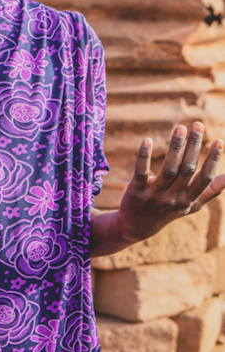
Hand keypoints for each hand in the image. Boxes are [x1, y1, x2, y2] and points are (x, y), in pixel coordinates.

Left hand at [117, 121, 224, 242]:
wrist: (135, 227)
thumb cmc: (168, 212)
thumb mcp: (191, 206)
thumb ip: (210, 192)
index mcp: (188, 200)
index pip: (204, 179)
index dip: (212, 160)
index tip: (219, 141)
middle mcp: (174, 198)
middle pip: (187, 170)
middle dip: (193, 146)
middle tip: (197, 125)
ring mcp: (154, 195)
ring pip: (168, 169)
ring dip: (175, 147)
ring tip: (180, 128)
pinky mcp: (136, 191)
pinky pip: (141, 172)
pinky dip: (144, 156)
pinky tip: (147, 140)